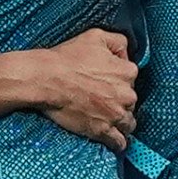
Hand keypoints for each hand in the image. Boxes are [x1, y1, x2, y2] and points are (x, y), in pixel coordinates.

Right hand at [27, 29, 140, 144]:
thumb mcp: (96, 36)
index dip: (119, 80)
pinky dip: (117, 142)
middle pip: (131, 102)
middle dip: (120, 102)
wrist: (46, 79)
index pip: (131, 78)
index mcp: (127, 71)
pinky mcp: (103, 131)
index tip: (107, 82)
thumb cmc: (68, 58)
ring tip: (106, 120)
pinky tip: (111, 139)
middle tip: (102, 100)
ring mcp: (116, 115)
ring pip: (128, 123)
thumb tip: (126, 53)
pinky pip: (119, 142)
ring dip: (120, 122)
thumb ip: (118, 42)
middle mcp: (127, 94)